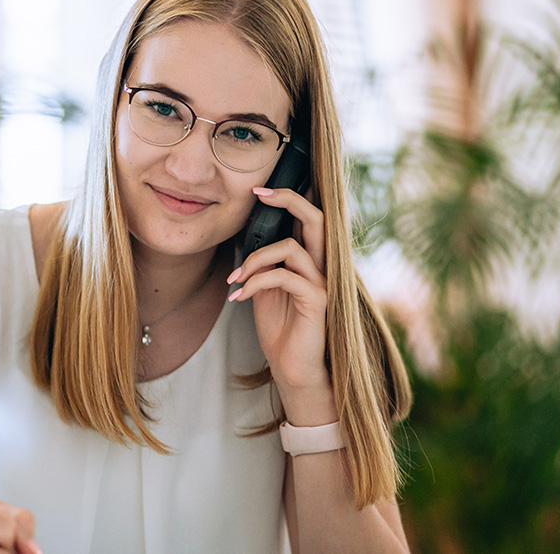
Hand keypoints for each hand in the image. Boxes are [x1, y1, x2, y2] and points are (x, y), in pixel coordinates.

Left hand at [228, 186, 329, 396]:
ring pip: (291, 247)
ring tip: (235, 279)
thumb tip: (247, 239)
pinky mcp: (318, 300)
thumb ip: (264, 263)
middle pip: (316, 218)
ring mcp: (324, 282)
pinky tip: (239, 297)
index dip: (288, 197)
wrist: (293, 368)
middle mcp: (323, 266)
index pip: (308, 218)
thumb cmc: (281, 328)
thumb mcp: (266, 289)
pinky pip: (284, 276)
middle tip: (258, 195)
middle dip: (288, 199)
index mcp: (311, 260)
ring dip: (255, 259)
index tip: (257, 191)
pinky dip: (256, 282)